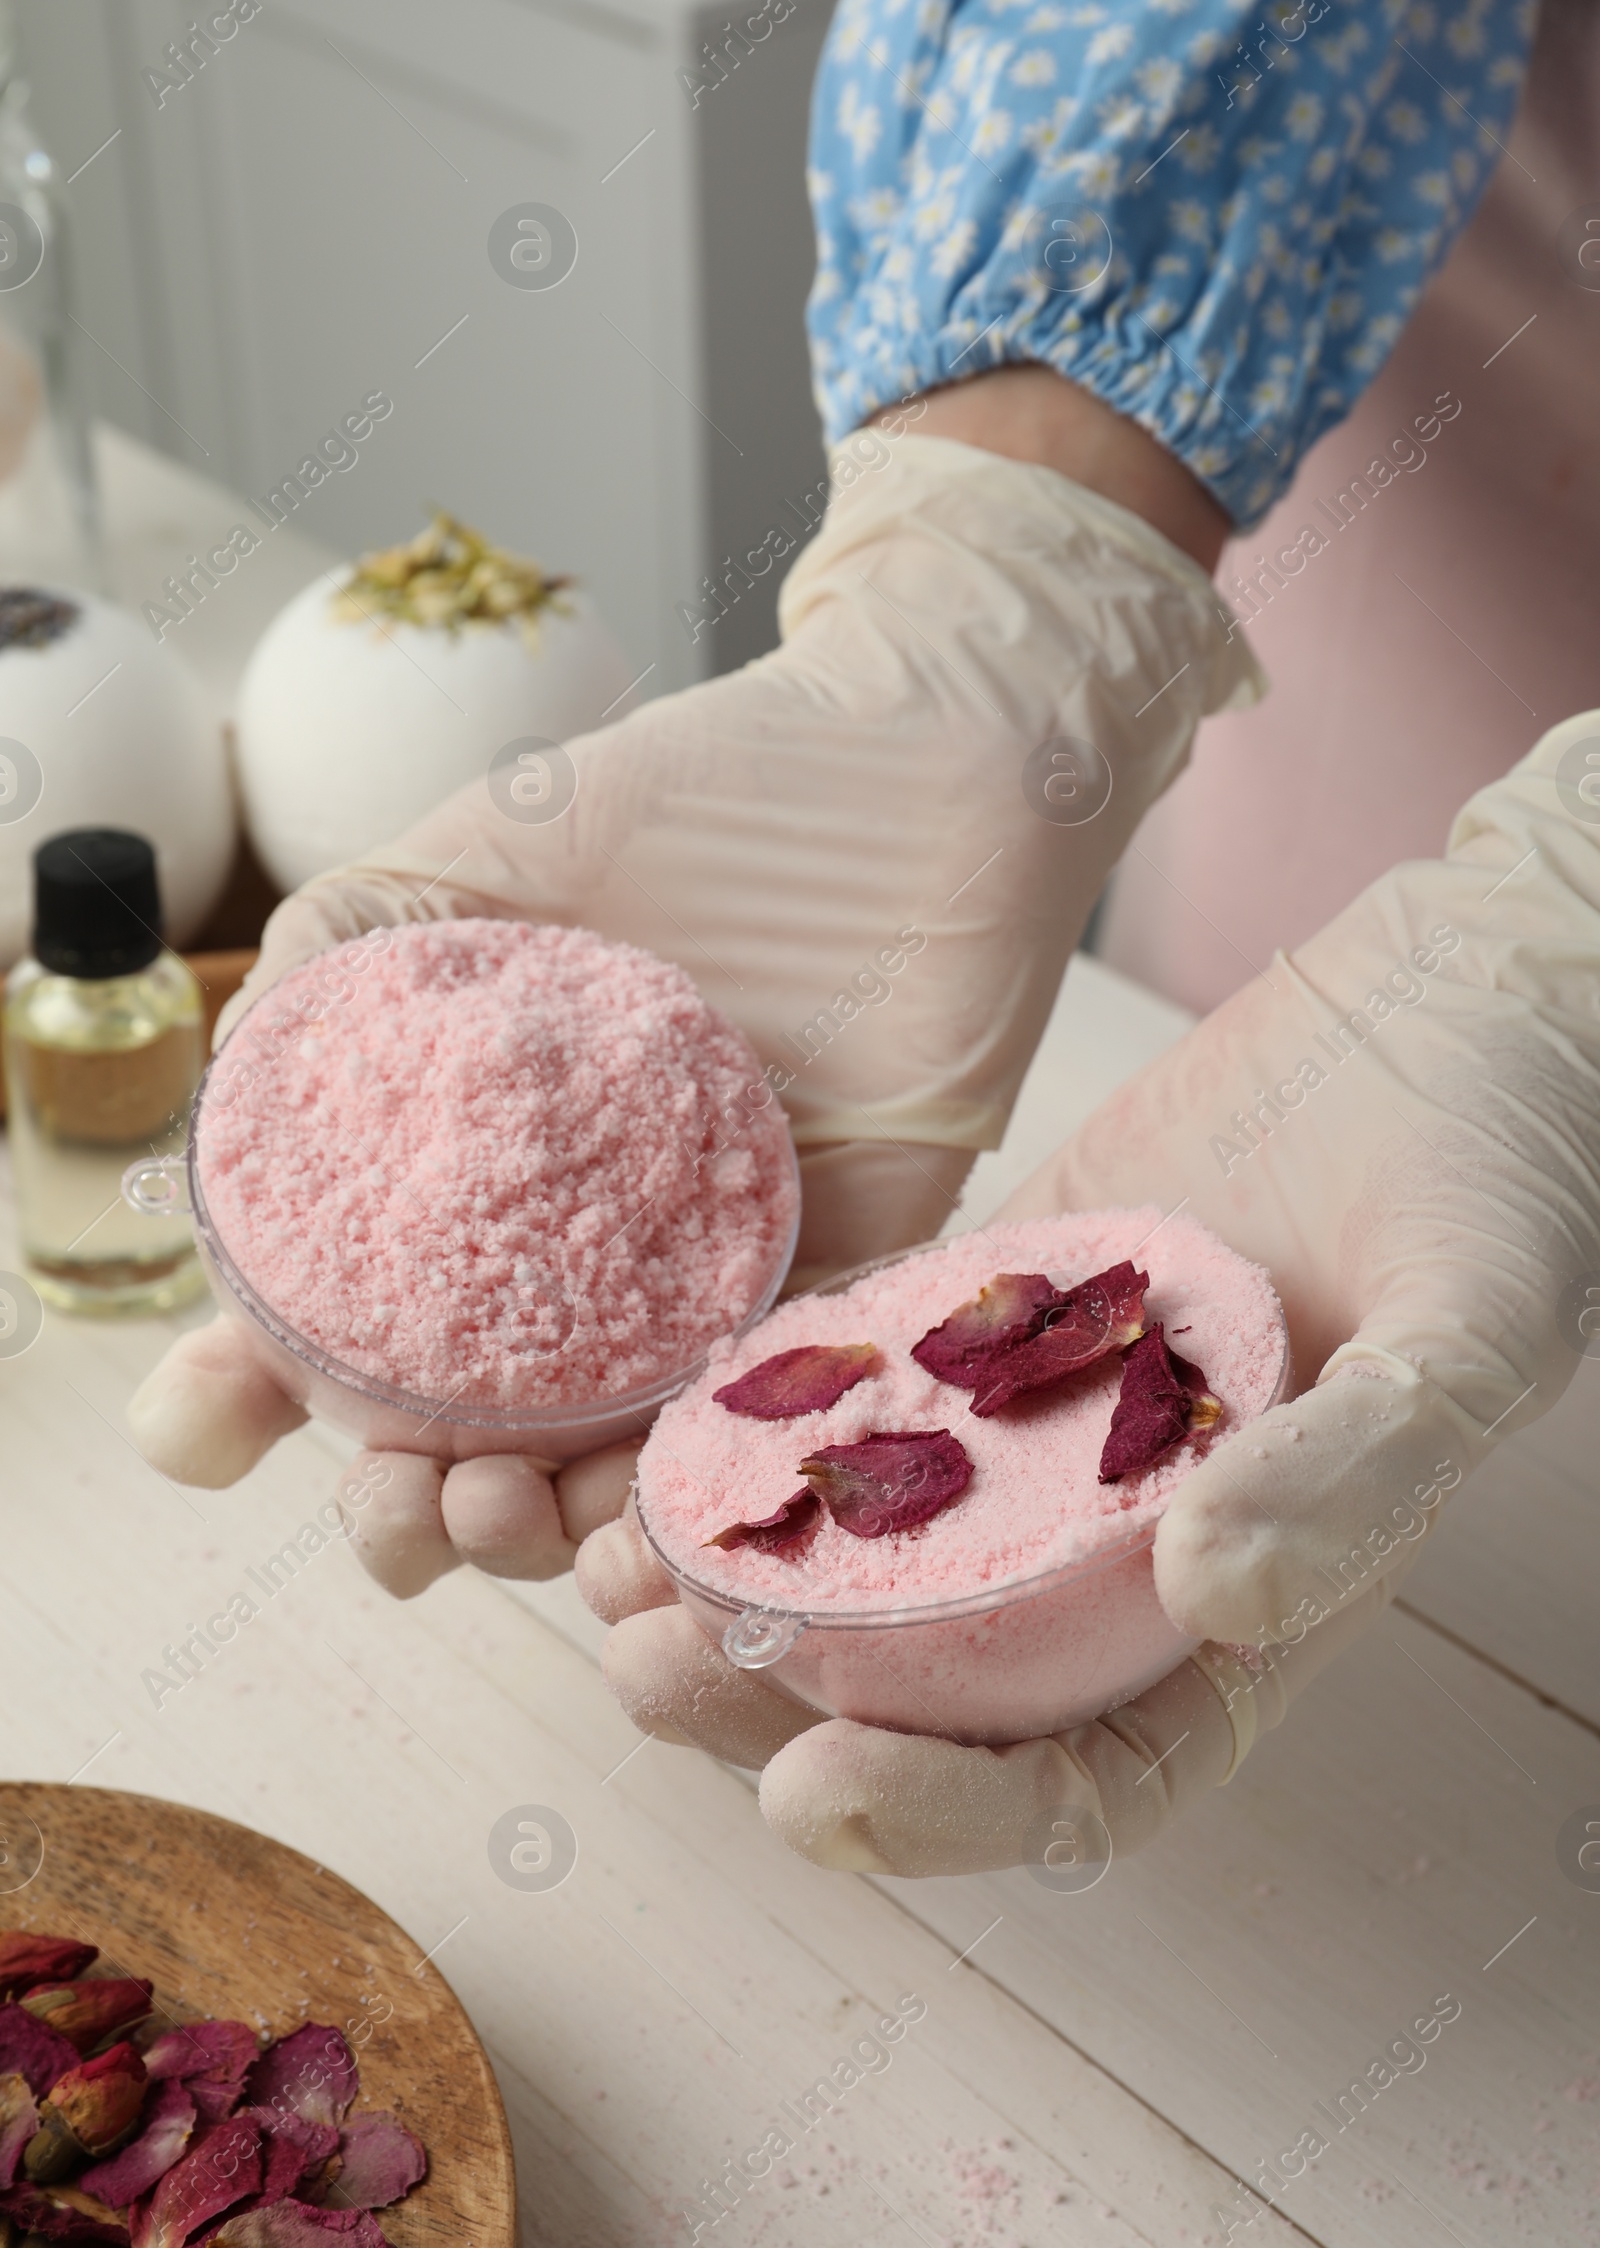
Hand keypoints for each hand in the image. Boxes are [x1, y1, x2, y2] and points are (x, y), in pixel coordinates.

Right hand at [132, 418, 1252, 1593]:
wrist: (930, 747)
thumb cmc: (713, 789)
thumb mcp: (496, 846)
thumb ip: (353, 948)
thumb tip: (224, 1080)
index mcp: (496, 1167)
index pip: (361, 1317)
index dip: (263, 1396)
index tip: (211, 1430)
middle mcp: (598, 1248)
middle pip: (485, 1433)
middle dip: (416, 1508)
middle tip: (398, 1515)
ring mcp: (725, 1277)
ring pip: (626, 1462)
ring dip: (554, 1530)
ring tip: (503, 1522)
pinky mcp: (865, 1278)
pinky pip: (787, 1418)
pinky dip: (713, 1483)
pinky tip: (650, 1521)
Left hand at [585, 713, 1599, 1869]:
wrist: (1459, 1009)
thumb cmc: (1510, 1185)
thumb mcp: (1469, 1332)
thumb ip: (1358, 1473)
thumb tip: (1213, 1602)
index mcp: (1242, 1605)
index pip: (1085, 1772)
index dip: (949, 1815)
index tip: (812, 1802)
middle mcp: (1114, 1535)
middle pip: (929, 1681)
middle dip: (778, 1707)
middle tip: (646, 1676)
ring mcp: (1039, 1421)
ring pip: (860, 1544)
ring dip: (729, 1575)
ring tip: (595, 1565)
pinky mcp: (988, 1299)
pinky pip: (852, 1378)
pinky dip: (752, 1413)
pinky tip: (646, 1417)